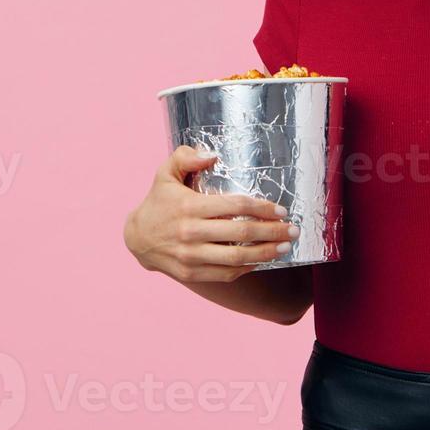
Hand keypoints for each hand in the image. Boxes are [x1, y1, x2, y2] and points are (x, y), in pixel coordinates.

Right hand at [124, 146, 297, 282]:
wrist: (137, 238)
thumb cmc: (158, 202)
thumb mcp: (166, 172)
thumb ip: (187, 157)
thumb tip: (212, 155)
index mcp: (189, 207)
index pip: (235, 206)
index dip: (262, 208)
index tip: (281, 210)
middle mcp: (191, 233)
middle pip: (242, 234)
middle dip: (273, 232)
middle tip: (293, 230)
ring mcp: (191, 257)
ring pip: (237, 258)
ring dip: (266, 254)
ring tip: (284, 248)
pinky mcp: (191, 274)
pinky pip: (226, 274)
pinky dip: (247, 268)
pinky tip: (262, 261)